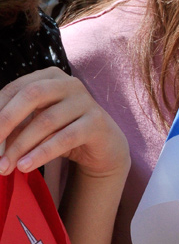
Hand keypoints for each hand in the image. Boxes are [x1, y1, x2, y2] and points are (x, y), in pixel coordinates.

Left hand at [0, 68, 128, 179]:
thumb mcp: (35, 125)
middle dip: (5, 121)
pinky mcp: (96, 122)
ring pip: (46, 120)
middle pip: (31, 95)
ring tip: (5, 166)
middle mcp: (68, 83)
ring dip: (21, 146)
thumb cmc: (63, 131)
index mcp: (49, 77)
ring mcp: (85, 101)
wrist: (103, 146)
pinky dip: (42, 153)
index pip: (15, 88)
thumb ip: (13, 126)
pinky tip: (25, 166)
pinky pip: (65, 138)